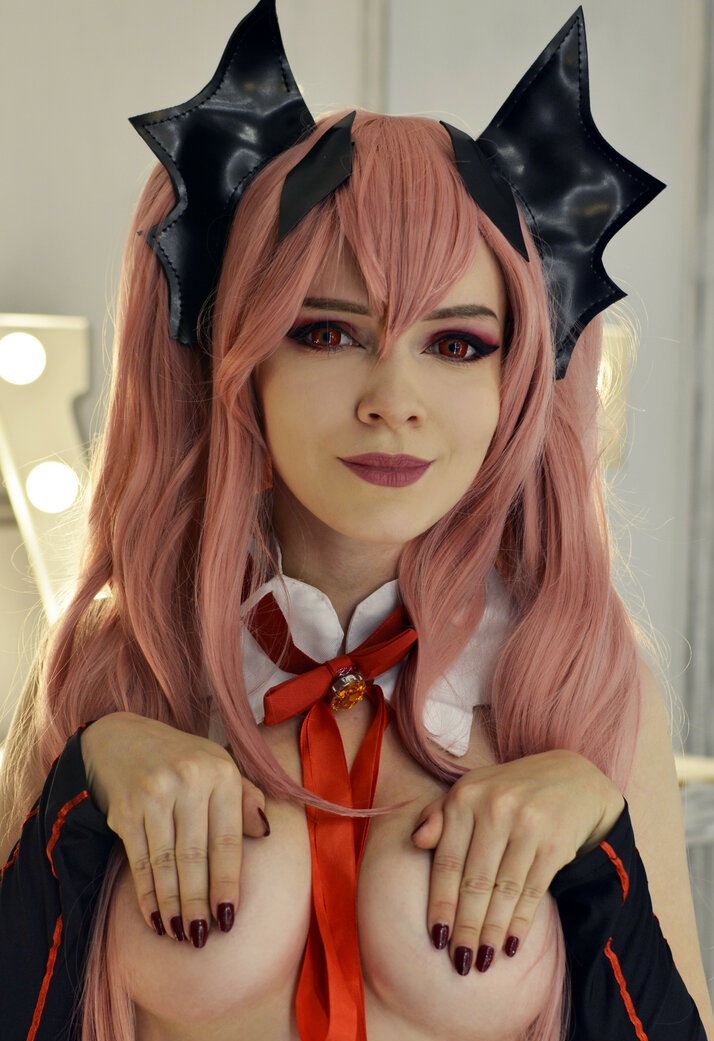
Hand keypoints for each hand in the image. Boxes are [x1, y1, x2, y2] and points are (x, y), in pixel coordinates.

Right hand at [81, 712, 268, 946]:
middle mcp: (187, 781)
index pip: (227, 840)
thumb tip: (265, 833)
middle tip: (203, 937)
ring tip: (180, 935)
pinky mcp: (125, 810)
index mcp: (220, 772)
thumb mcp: (219, 767)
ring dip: (172, 906)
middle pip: (195, 857)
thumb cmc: (182, 760)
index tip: (229, 918)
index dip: (227, 883)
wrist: (120, 738)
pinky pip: (139, 861)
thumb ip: (245, 800)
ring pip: (166, 863)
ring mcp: (153, 795)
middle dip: (198, 903)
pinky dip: (147, 895)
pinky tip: (154, 918)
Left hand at [411, 749, 623, 973]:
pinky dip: (520, 921)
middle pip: (475, 881)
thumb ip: (439, 816)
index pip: (448, 861)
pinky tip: (511, 945)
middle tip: (459, 962)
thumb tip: (417, 841)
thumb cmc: (506, 791)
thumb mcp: (470, 792)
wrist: (569, 777)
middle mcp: (495, 808)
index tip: (435, 937)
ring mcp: (527, 825)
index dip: (441, 903)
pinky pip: (532, 890)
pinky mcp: (555, 843)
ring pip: (504, 891)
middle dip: (466, 927)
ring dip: (492, 931)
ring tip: (483, 960)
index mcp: (465, 796)